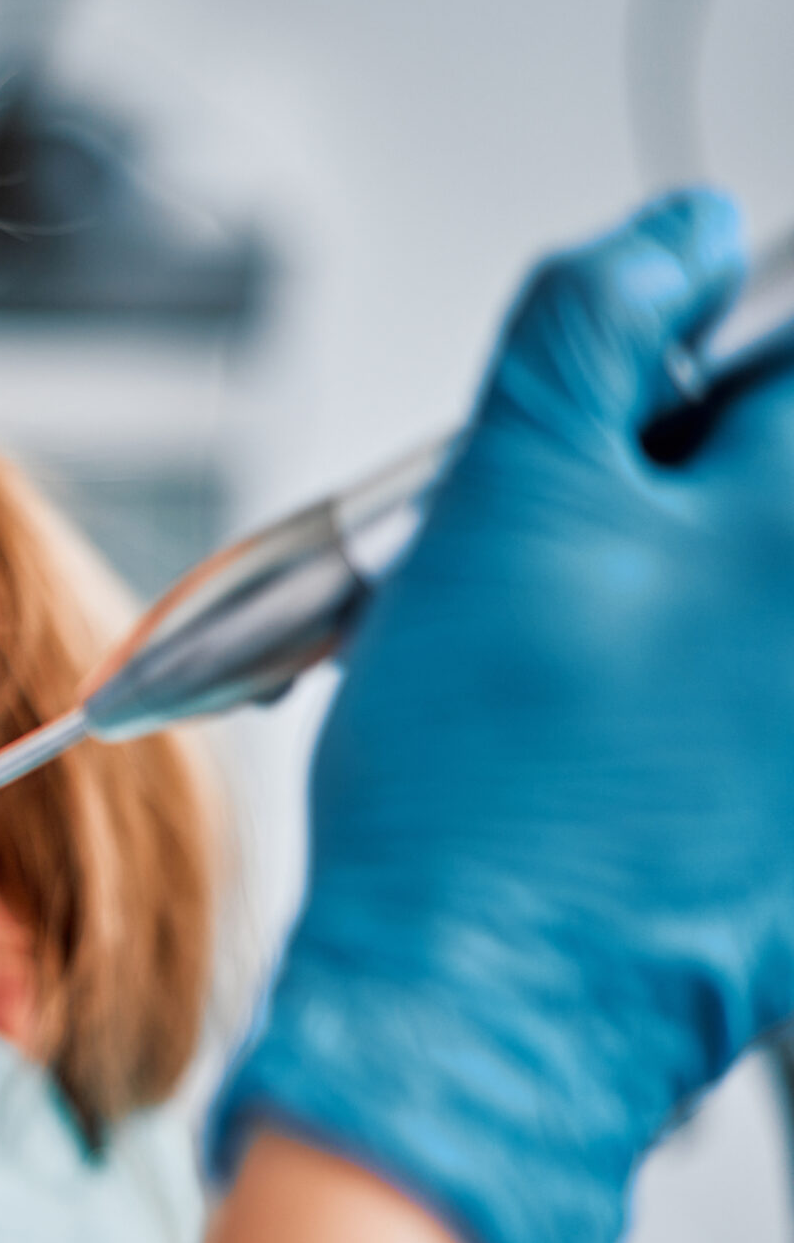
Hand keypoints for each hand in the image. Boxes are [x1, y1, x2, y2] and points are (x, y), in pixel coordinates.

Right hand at [211, 189, 793, 1242]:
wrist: (485, 1007)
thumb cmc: (480, 781)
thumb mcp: (503, 494)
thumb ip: (595, 326)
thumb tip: (676, 236)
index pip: (784, 348)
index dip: (688, 357)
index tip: (612, 412)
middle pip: (758, 481)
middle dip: (674, 483)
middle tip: (564, 551)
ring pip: (736, 600)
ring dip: (668, 593)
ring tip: (560, 668)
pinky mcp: (792, 821)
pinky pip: (737, 707)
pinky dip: (675, 701)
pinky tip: (591, 754)